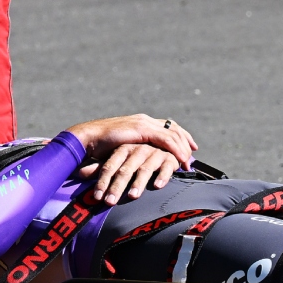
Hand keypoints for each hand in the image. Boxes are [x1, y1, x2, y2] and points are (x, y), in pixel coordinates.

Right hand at [64, 114, 196, 205]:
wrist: (89, 139)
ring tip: (188, 162)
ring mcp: (144, 123)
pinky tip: (181, 159)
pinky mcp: (142, 129)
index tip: (190, 145)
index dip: (180, 135)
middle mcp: (145, 120)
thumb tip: (140, 161)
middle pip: (173, 128)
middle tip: (193, 154)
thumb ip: (134, 151)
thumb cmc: (100, 147)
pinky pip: (166, 140)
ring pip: (172, 134)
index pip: (167, 126)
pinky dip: (175, 150)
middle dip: (185, 141)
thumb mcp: (122, 148)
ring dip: (182, 149)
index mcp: (141, 122)